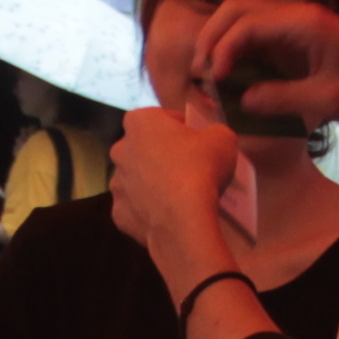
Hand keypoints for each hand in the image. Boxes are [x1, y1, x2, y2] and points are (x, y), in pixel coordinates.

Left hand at [108, 109, 246, 297]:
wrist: (183, 220)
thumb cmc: (200, 169)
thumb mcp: (223, 138)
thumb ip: (213, 132)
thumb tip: (211, 139)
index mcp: (140, 122)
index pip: (162, 118)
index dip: (182, 129)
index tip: (197, 143)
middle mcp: (120, 149)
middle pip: (145, 149)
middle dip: (163, 156)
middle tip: (189, 169)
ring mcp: (116, 184)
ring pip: (137, 180)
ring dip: (153, 184)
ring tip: (179, 196)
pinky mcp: (118, 214)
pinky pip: (136, 208)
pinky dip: (149, 211)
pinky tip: (168, 216)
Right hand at [186, 0, 338, 135]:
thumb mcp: (328, 101)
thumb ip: (284, 99)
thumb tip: (242, 99)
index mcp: (304, 22)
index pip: (248, 23)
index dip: (223, 49)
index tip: (214, 79)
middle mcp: (295, 15)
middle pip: (237, 9)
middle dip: (212, 37)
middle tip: (201, 72)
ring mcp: (294, 24)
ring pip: (243, 18)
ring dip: (221, 41)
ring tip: (208, 74)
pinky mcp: (295, 37)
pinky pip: (256, 35)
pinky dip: (237, 51)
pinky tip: (230, 76)